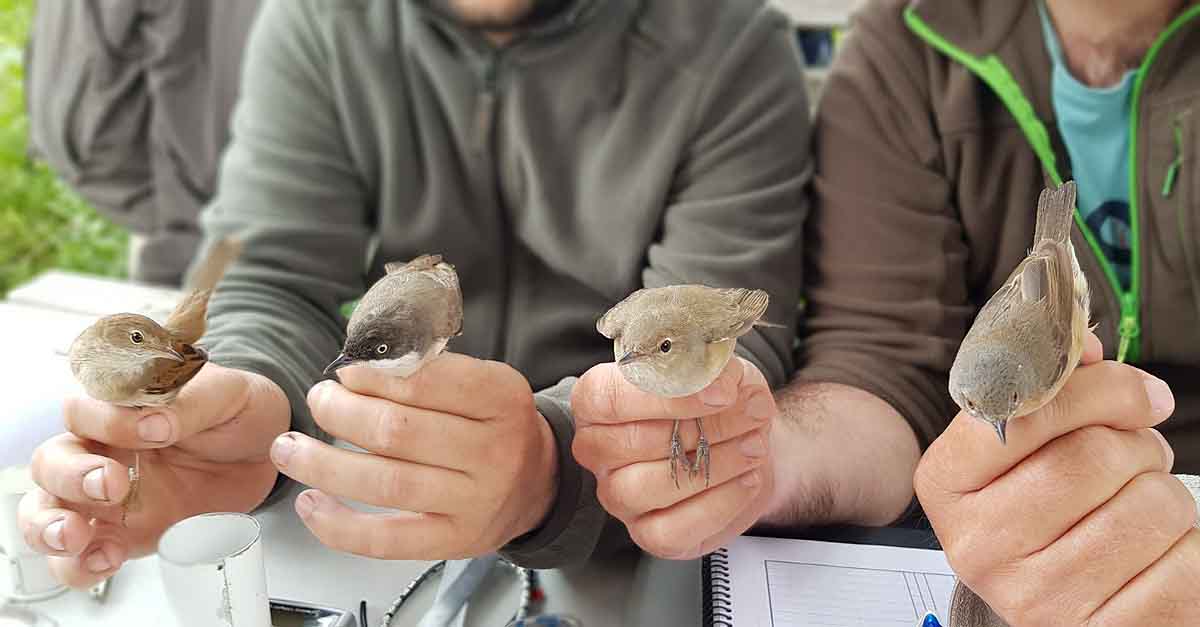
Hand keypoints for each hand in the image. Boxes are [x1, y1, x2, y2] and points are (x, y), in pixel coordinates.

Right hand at [19, 364, 289, 587]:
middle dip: (68, 477)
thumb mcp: (225, 393)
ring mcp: (109, 497)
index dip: (106, 422)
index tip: (152, 432)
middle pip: (52, 461)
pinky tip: (103, 561)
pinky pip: (84, 554)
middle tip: (110, 487)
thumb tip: (155, 423)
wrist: (266, 450)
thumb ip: (189, 405)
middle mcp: (103, 450)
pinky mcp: (127, 533)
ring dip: (49, 527)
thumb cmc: (237, 411)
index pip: (85, 410)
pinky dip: (81, 564)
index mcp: (121, 407)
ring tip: (76, 537)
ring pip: (49, 511)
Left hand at [271, 353, 556, 559]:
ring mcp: (475, 501)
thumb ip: (430, 374)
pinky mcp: (454, 541)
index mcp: (502, 398)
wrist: (538, 483)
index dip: (374, 377)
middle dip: (341, 413)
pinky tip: (311, 504)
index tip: (346, 373)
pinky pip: (385, 540)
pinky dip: (338, 525)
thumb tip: (356, 373)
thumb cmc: (495, 425)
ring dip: (323, 464)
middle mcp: (494, 451)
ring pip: (384, 484)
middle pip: (397, 431)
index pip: (426, 381)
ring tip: (291, 449)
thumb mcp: (483, 383)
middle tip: (320, 401)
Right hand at [572, 357, 775, 558]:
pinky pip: (672, 529)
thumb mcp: (721, 371)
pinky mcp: (648, 533)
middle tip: (751, 415)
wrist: (745, 442)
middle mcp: (599, 450)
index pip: (607, 397)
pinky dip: (720, 503)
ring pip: (648, 487)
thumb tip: (719, 384)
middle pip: (632, 442)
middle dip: (704, 428)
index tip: (720, 393)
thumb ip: (715, 369)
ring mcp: (619, 496)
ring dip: (714, 465)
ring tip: (753, 446)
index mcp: (597, 402)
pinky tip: (747, 479)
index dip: (665, 396)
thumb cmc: (718, 403)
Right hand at [915, 333, 1199, 625]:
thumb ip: (1048, 390)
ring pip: (1148, 502)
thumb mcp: (1021, 453)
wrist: (1064, 605)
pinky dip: (1186, 544)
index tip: (1132, 392)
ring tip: (1134, 508)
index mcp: (946, 484)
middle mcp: (979, 544)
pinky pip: (1184, 556)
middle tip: (1130, 457)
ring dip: (1161, 493)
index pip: (1021, 413)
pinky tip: (1150, 553)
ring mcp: (1040, 596)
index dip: (1092, 391)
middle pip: (1093, 455)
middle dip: (1134, 443)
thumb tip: (1086, 345)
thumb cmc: (1041, 516)